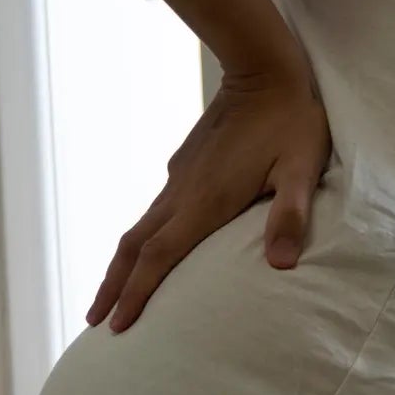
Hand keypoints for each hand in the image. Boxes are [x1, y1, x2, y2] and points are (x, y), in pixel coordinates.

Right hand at [87, 67, 330, 331]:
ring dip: (122, 264)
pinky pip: (155, 211)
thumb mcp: (302, 171)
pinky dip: (142, 239)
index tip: (115, 325)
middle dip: (113, 287)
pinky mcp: (186, 166)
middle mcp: (183, 193)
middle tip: (93, 321)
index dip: (137, 293)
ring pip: (140, 229)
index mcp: (205, 201)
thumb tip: (280, 265)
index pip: (160, 257)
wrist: (264, 70)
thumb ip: (290, 216)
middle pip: (136, 248)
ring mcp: (180, 178)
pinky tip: (148, 249)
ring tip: (110, 293)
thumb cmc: (291, 122)